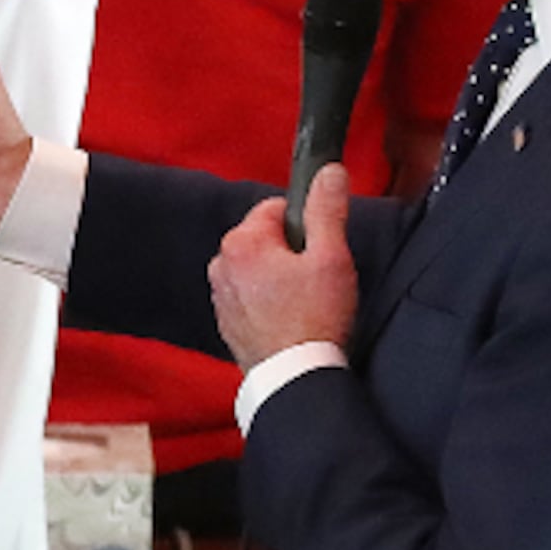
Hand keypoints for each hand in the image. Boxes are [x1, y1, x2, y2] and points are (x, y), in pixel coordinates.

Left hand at [208, 166, 359, 371]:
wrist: (294, 377)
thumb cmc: (315, 318)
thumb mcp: (330, 257)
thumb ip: (327, 210)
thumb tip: (328, 172)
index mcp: (241, 242)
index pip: (275, 208)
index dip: (304, 225)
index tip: (319, 250)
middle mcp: (220, 265)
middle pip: (264, 238)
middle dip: (289, 251)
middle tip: (314, 279)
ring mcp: (220, 295)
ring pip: (256, 267)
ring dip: (277, 276)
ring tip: (303, 302)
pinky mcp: (225, 320)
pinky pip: (249, 295)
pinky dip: (266, 300)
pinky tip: (288, 318)